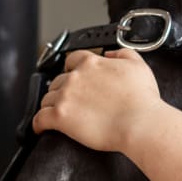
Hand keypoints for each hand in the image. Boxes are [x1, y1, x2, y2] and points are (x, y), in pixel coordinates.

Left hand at [33, 48, 162, 151]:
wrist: (140, 123)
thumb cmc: (143, 99)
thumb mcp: (138, 66)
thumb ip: (123, 53)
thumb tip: (110, 53)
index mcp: (91, 64)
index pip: (71, 60)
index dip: (72, 69)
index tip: (74, 76)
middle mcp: (75, 77)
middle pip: (58, 81)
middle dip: (64, 90)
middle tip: (73, 101)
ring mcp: (66, 97)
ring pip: (47, 99)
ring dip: (52, 106)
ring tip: (60, 115)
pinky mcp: (60, 117)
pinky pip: (39, 119)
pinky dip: (38, 124)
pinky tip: (41, 128)